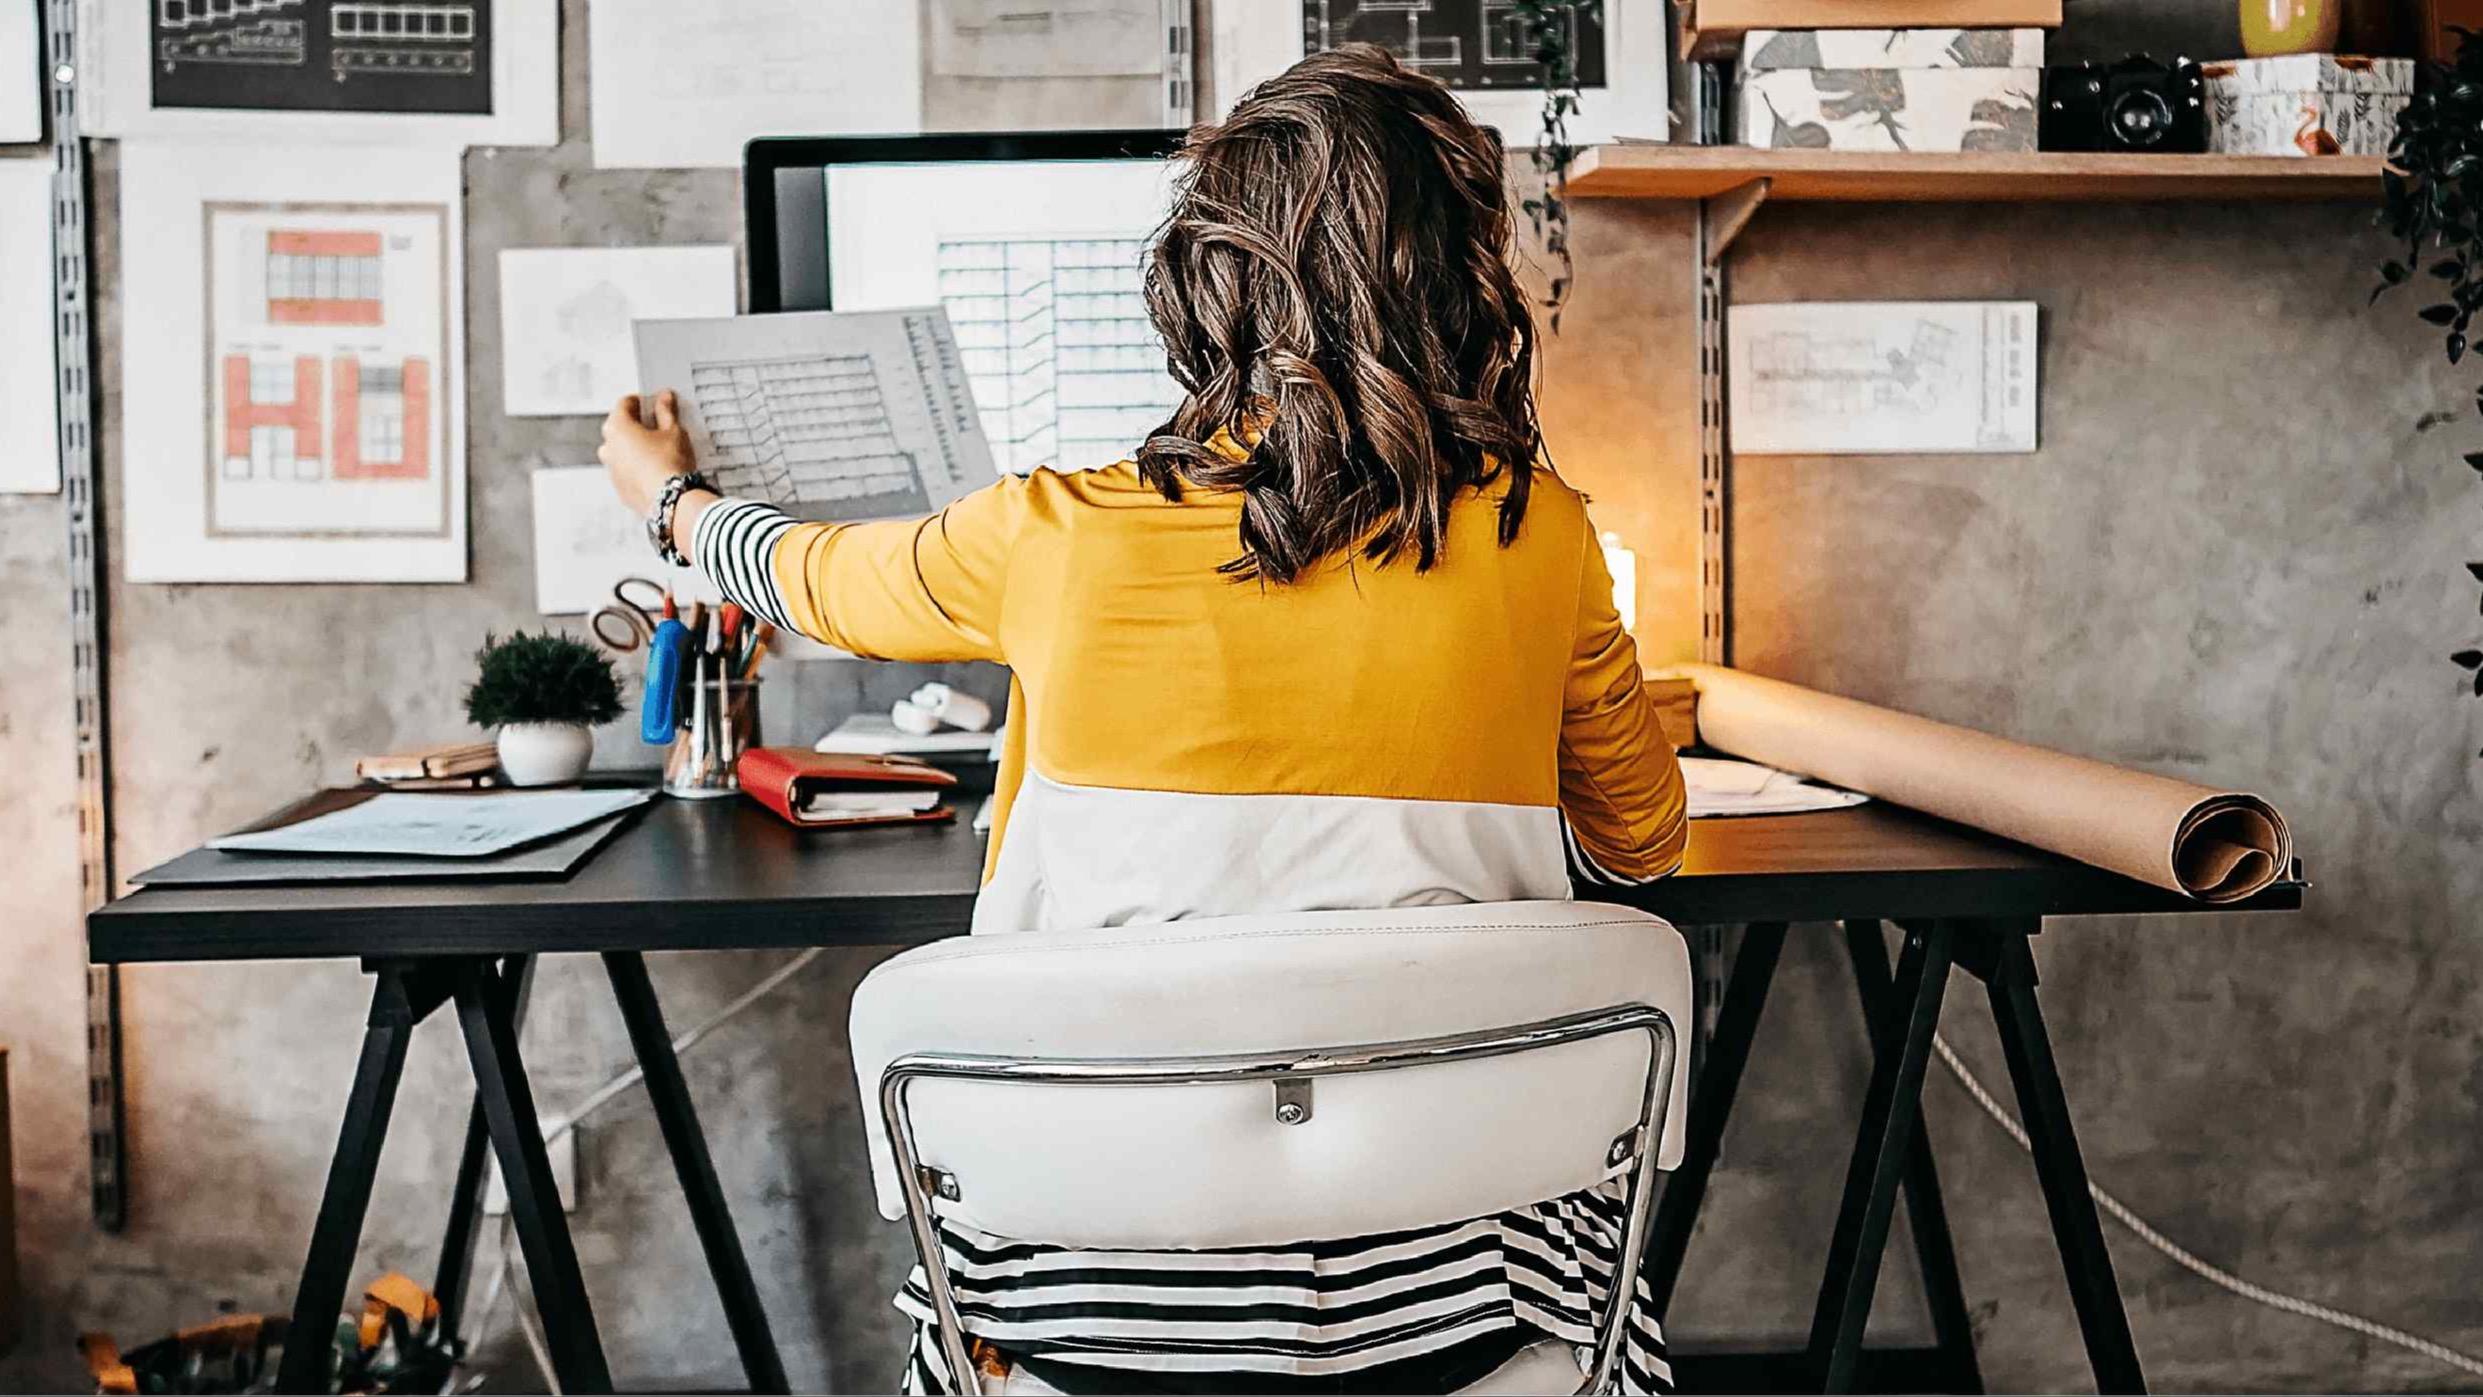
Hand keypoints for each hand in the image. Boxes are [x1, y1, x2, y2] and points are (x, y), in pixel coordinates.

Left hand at [599, 390, 696, 517]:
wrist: (672, 500)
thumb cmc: (670, 462)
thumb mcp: (673, 431)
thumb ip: (666, 411)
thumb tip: (664, 398)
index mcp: (617, 427)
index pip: (624, 404)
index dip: (641, 401)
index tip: (654, 403)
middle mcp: (608, 447)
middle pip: (619, 426)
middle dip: (636, 424)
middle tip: (658, 426)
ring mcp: (611, 469)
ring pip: (620, 450)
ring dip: (634, 447)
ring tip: (657, 450)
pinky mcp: (619, 488)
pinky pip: (625, 470)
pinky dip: (636, 467)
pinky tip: (655, 470)